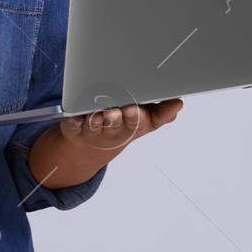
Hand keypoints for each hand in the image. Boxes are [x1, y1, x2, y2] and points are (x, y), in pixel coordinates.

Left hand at [57, 98, 181, 154]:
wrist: (91, 148)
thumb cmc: (122, 127)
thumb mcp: (145, 123)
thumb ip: (163, 113)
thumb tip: (178, 103)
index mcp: (131, 126)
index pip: (137, 121)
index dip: (135, 116)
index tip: (134, 109)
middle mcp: (112, 129)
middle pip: (115, 123)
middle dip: (117, 118)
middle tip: (118, 110)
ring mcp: (93, 130)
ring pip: (94, 124)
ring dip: (97, 119)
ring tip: (99, 112)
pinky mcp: (74, 127)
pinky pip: (72, 123)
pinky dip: (73, 119)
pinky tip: (76, 114)